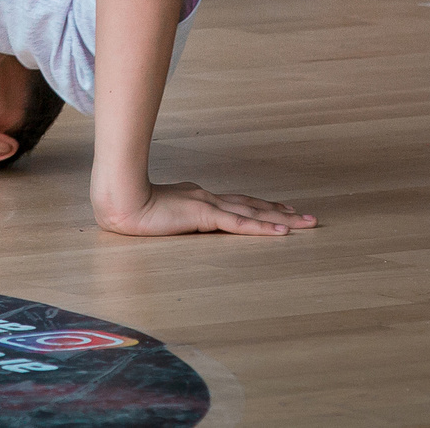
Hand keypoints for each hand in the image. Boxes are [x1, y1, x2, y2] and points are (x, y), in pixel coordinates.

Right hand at [95, 182, 313, 237]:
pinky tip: (282, 231)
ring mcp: (208, 205)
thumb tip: (180, 217)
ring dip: (283, 219)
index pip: (238, 203)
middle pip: (253, 205)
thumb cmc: (132, 207)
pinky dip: (263, 227)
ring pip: (254, 213)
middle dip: (282, 212)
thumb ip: (176, 214)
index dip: (262, 207)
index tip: (282, 211)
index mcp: (199, 198)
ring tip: (306, 223)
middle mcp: (209, 198)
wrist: (121, 201)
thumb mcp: (160, 212)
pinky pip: (240, 224)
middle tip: (308, 217)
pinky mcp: (205, 216)